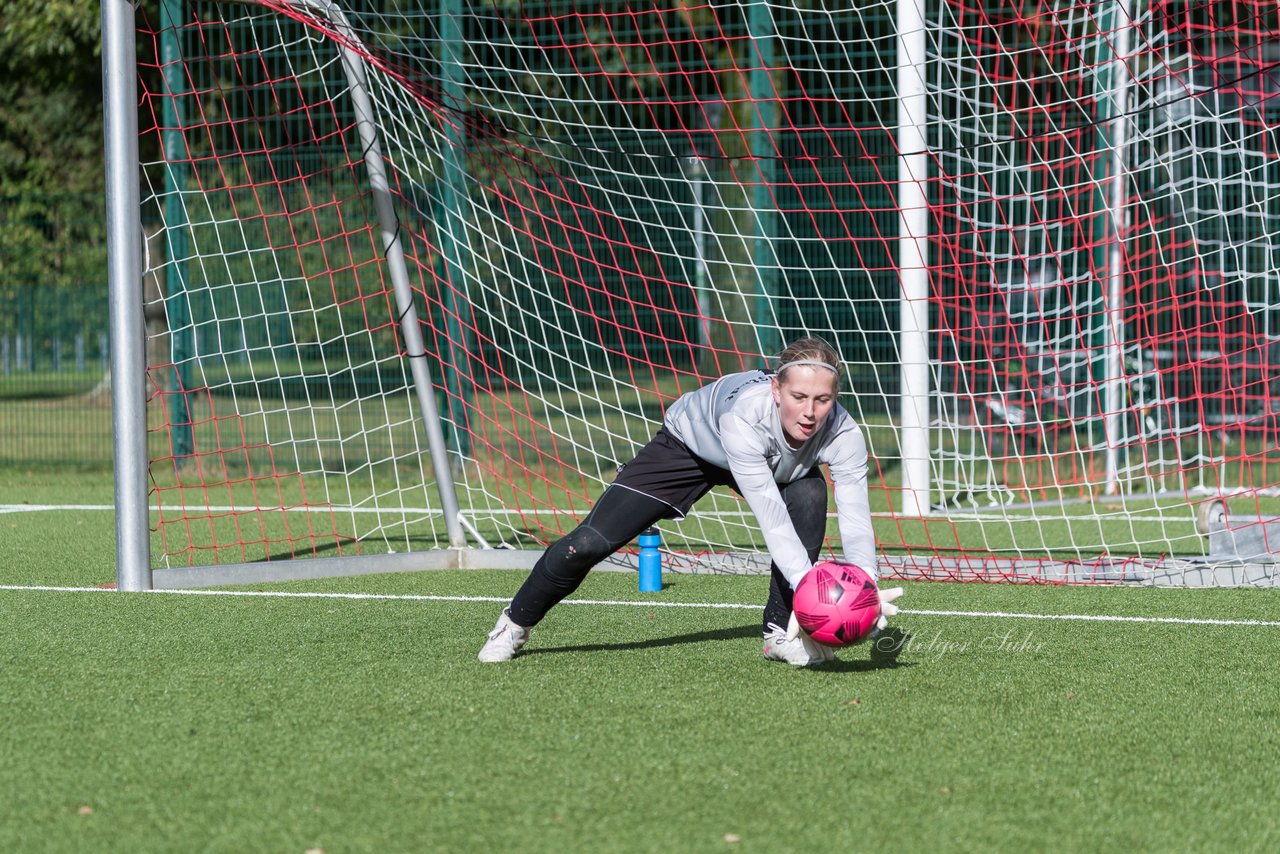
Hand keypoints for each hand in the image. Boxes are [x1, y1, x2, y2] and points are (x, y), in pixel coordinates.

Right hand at [784, 584, 903, 640]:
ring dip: (891, 603)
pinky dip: (887, 588)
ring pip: (880, 604)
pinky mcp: (867, 588)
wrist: (817, 581)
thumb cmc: (811, 600)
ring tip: (901, 598)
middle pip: (873, 618)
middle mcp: (859, 613)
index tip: (870, 636)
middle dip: (883, 621)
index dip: (867, 634)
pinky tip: (897, 589)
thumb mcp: (801, 613)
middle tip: (885, 622)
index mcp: (848, 621)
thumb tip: (789, 638)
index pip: (859, 632)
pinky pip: (878, 588)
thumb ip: (796, 625)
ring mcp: (865, 601)